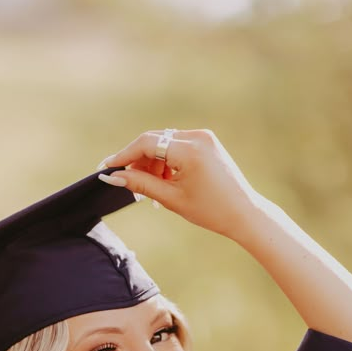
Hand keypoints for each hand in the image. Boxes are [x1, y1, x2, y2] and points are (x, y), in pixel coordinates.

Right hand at [98, 128, 258, 240]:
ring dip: (152, 163)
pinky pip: (177, 146)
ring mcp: (204, 137)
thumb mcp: (171, 199)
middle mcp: (197, 137)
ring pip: (164, 143)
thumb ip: (140, 185)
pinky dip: (166, 162)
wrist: (244, 213)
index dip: (124, 156)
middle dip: (138, 161)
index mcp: (190, 150)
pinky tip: (164, 182)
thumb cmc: (211, 211)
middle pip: (154, 140)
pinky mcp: (207, 142)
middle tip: (126, 182)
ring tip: (151, 189)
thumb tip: (113, 176)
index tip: (107, 167)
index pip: (146, 143)